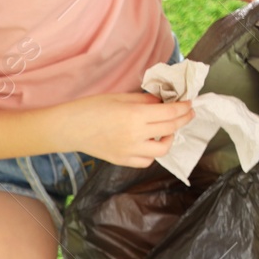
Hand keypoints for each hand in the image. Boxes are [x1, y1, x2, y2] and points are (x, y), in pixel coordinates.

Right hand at [62, 92, 194, 167]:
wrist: (69, 128)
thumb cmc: (91, 108)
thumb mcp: (120, 97)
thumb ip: (144, 100)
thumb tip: (162, 103)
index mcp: (135, 116)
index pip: (170, 113)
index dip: (183, 107)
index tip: (189, 103)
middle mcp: (135, 135)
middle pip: (170, 129)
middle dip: (183, 119)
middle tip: (187, 113)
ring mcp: (129, 151)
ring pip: (162, 149)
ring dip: (170, 139)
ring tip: (167, 131)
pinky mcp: (122, 160)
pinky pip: (146, 161)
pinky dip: (152, 153)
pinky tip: (149, 143)